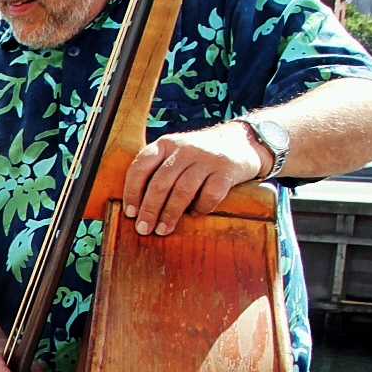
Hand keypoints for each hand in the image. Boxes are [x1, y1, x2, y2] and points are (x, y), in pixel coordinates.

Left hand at [120, 121, 269, 237]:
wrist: (241, 141)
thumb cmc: (198, 157)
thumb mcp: (175, 154)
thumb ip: (156, 171)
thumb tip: (136, 209)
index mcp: (166, 144)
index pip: (141, 166)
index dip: (132, 192)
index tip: (130, 214)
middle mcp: (185, 148)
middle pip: (161, 182)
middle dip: (149, 209)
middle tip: (144, 229)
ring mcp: (207, 158)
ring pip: (183, 190)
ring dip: (170, 214)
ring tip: (163, 230)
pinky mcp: (227, 170)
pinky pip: (210, 195)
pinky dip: (200, 208)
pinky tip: (195, 214)